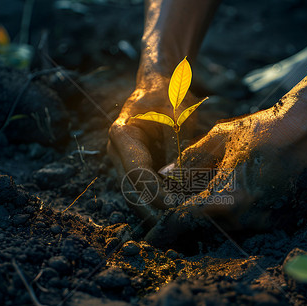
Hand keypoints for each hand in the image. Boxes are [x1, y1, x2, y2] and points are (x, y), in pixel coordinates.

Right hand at [107, 74, 199, 221]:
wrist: (159, 85)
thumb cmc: (169, 94)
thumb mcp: (179, 116)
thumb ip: (178, 146)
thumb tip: (180, 180)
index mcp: (123, 135)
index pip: (137, 172)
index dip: (154, 192)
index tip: (173, 205)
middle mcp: (119, 152)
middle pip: (133, 190)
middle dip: (156, 206)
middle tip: (180, 219)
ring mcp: (127, 161)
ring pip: (141, 193)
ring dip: (163, 203)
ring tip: (187, 210)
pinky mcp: (139, 166)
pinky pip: (150, 186)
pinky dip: (167, 194)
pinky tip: (187, 199)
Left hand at [146, 86, 306, 244]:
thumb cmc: (265, 130)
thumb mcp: (220, 139)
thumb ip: (190, 161)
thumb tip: (167, 177)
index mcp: (229, 197)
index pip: (186, 220)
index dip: (166, 230)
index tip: (150, 240)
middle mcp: (246, 216)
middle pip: (204, 227)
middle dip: (187, 221)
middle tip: (172, 212)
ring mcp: (264, 220)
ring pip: (224, 226)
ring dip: (209, 216)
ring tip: (203, 196)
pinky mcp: (277, 218)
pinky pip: (244, 222)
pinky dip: (231, 213)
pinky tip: (231, 191)